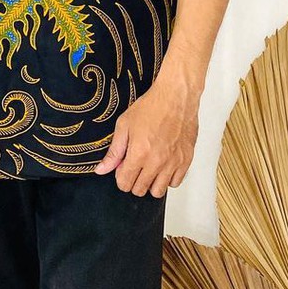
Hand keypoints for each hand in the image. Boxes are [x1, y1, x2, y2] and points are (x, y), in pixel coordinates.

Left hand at [93, 73, 200, 196]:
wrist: (176, 97)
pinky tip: (164, 164)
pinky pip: (175, 183)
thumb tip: (101, 170)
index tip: (123, 167)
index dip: (121, 177)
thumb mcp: (124, 125)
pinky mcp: (186, 161)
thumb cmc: (151, 107)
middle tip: (135, 165)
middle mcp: (156, 162)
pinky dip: (168, 178)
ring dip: (151, 182)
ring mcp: (173, 163)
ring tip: (150, 166)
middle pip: (140, 190)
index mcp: (139, 154)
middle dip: (134, 181)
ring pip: (158, 191)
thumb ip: (113, 151)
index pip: (125, 184)